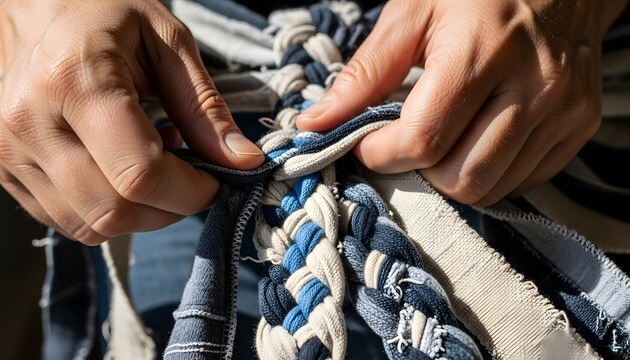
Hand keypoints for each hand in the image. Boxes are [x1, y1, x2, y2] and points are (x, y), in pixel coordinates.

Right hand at [0, 0, 263, 243]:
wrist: (31, 6)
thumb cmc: (103, 12)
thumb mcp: (168, 42)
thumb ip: (205, 108)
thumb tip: (243, 162)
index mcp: (74, 80)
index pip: (139, 175)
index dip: (189, 192)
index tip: (214, 180)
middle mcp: (31, 122)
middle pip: (114, 211)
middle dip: (168, 208)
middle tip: (188, 175)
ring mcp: (10, 151)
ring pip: (91, 225)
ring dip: (140, 212)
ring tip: (150, 162)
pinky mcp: (4, 170)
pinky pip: (69, 220)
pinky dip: (109, 209)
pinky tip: (118, 168)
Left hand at [297, 0, 626, 204]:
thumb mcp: (411, 13)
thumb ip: (364, 74)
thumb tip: (315, 124)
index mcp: (483, 51)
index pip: (423, 140)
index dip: (381, 153)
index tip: (367, 143)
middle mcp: (533, 85)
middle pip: (460, 177)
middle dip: (418, 171)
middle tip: (407, 142)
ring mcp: (563, 109)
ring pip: (491, 188)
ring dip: (453, 176)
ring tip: (443, 140)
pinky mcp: (580, 125)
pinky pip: (523, 181)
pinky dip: (490, 173)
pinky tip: (479, 140)